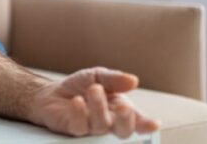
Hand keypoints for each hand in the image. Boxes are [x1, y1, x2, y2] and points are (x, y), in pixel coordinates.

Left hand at [27, 67, 159, 137]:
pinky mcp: (73, 129)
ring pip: (101, 126)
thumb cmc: (80, 86)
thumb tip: (133, 80)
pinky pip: (80, 127)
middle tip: (123, 107)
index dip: (146, 124)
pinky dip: (79, 113)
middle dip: (126, 121)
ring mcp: (91, 128)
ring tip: (93, 89)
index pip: (137, 121)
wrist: (52, 91)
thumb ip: (114, 79)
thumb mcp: (98, 76)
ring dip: (99, 107)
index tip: (154, 124)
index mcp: (119, 109)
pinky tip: (77, 101)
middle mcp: (108, 122)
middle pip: (123, 131)